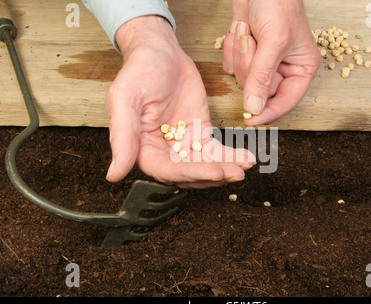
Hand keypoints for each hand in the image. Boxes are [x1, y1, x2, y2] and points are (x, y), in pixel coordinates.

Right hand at [105, 16, 254, 187]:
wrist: (161, 51)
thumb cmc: (138, 70)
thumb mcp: (125, 99)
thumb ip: (122, 137)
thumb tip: (114, 174)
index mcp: (141, 148)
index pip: (167, 171)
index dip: (191, 174)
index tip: (214, 172)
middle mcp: (162, 151)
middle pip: (189, 173)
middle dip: (213, 175)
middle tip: (236, 173)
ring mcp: (183, 144)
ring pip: (205, 165)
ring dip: (225, 168)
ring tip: (245, 166)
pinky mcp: (200, 133)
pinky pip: (216, 150)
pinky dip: (231, 155)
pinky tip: (246, 157)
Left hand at [222, 0, 320, 125]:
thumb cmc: (278, 3)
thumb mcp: (274, 41)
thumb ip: (263, 77)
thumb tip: (256, 108)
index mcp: (301, 69)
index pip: (286, 102)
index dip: (268, 113)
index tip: (250, 120)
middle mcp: (283, 69)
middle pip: (259, 90)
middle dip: (251, 66)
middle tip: (254, 42)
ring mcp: (263, 63)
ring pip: (242, 78)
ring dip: (240, 53)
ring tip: (249, 31)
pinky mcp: (246, 55)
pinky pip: (230, 65)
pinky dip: (231, 47)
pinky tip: (241, 29)